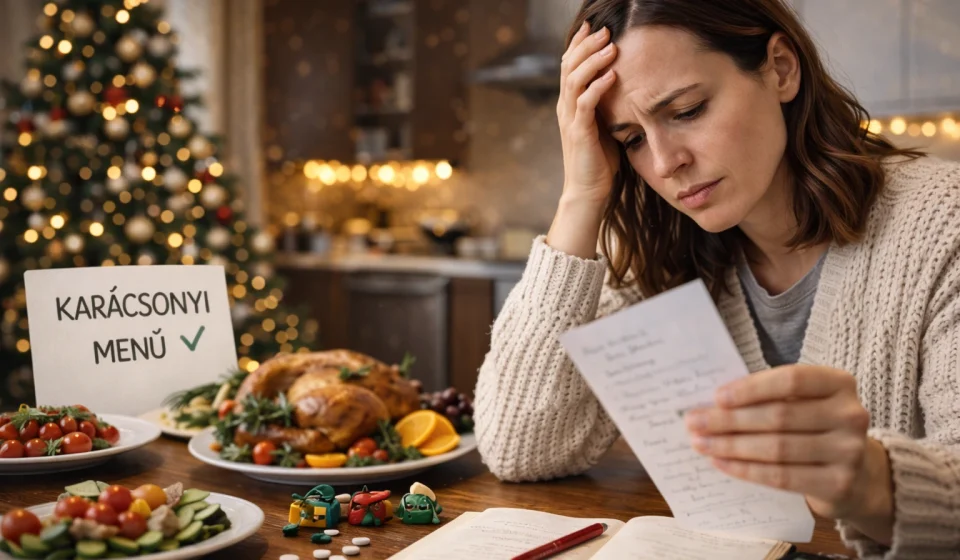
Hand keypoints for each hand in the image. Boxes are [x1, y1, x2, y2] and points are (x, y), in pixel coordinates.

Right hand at [557, 21, 620, 204]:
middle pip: (568, 67)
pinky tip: (612, 76)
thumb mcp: (602, 125)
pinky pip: (585, 104)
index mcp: (569, 104)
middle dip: (586, 45)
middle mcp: (565, 108)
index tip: (592, 26)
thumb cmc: (598, 161)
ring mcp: (570, 120)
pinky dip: (598, 87)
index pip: (568, 66)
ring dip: (592, 61)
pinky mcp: (578, 133)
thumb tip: (621, 84)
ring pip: (574, 81)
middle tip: (604, 30)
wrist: (588, 191)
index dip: (578, 44)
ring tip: (610, 46)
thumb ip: (605, 105)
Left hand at [684, 365, 892, 529]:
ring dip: (731, 446)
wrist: (858, 475)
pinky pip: (782, 476)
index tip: (716, 396)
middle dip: (730, 420)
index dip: (751, 388)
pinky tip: (721, 463)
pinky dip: (746, 469)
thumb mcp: (803, 403)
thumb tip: (712, 403)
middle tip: (694, 422)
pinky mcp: (839, 484)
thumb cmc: (815, 428)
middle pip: (779, 416)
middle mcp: (851, 415)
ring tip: (701, 443)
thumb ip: (770, 397)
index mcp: (839, 383)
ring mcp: (849, 451)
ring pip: (777, 448)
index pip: (791, 379)